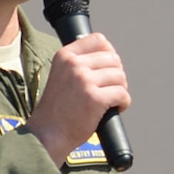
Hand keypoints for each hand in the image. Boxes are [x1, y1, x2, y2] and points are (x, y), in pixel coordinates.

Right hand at [29, 33, 130, 166]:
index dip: (109, 54)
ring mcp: (84, 80)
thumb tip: (109, 56)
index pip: (99, 40)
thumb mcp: (62, 76)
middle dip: (117, 75)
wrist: (48, 132)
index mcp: (65, 55)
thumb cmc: (58, 108)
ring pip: (120, 76)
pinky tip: (115, 109)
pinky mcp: (94, 98)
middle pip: (113, 59)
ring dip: (121, 89)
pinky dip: (124, 103)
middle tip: (110, 89)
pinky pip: (122, 94)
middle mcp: (74, 64)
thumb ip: (78, 64)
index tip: (109, 68)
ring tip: (112, 100)